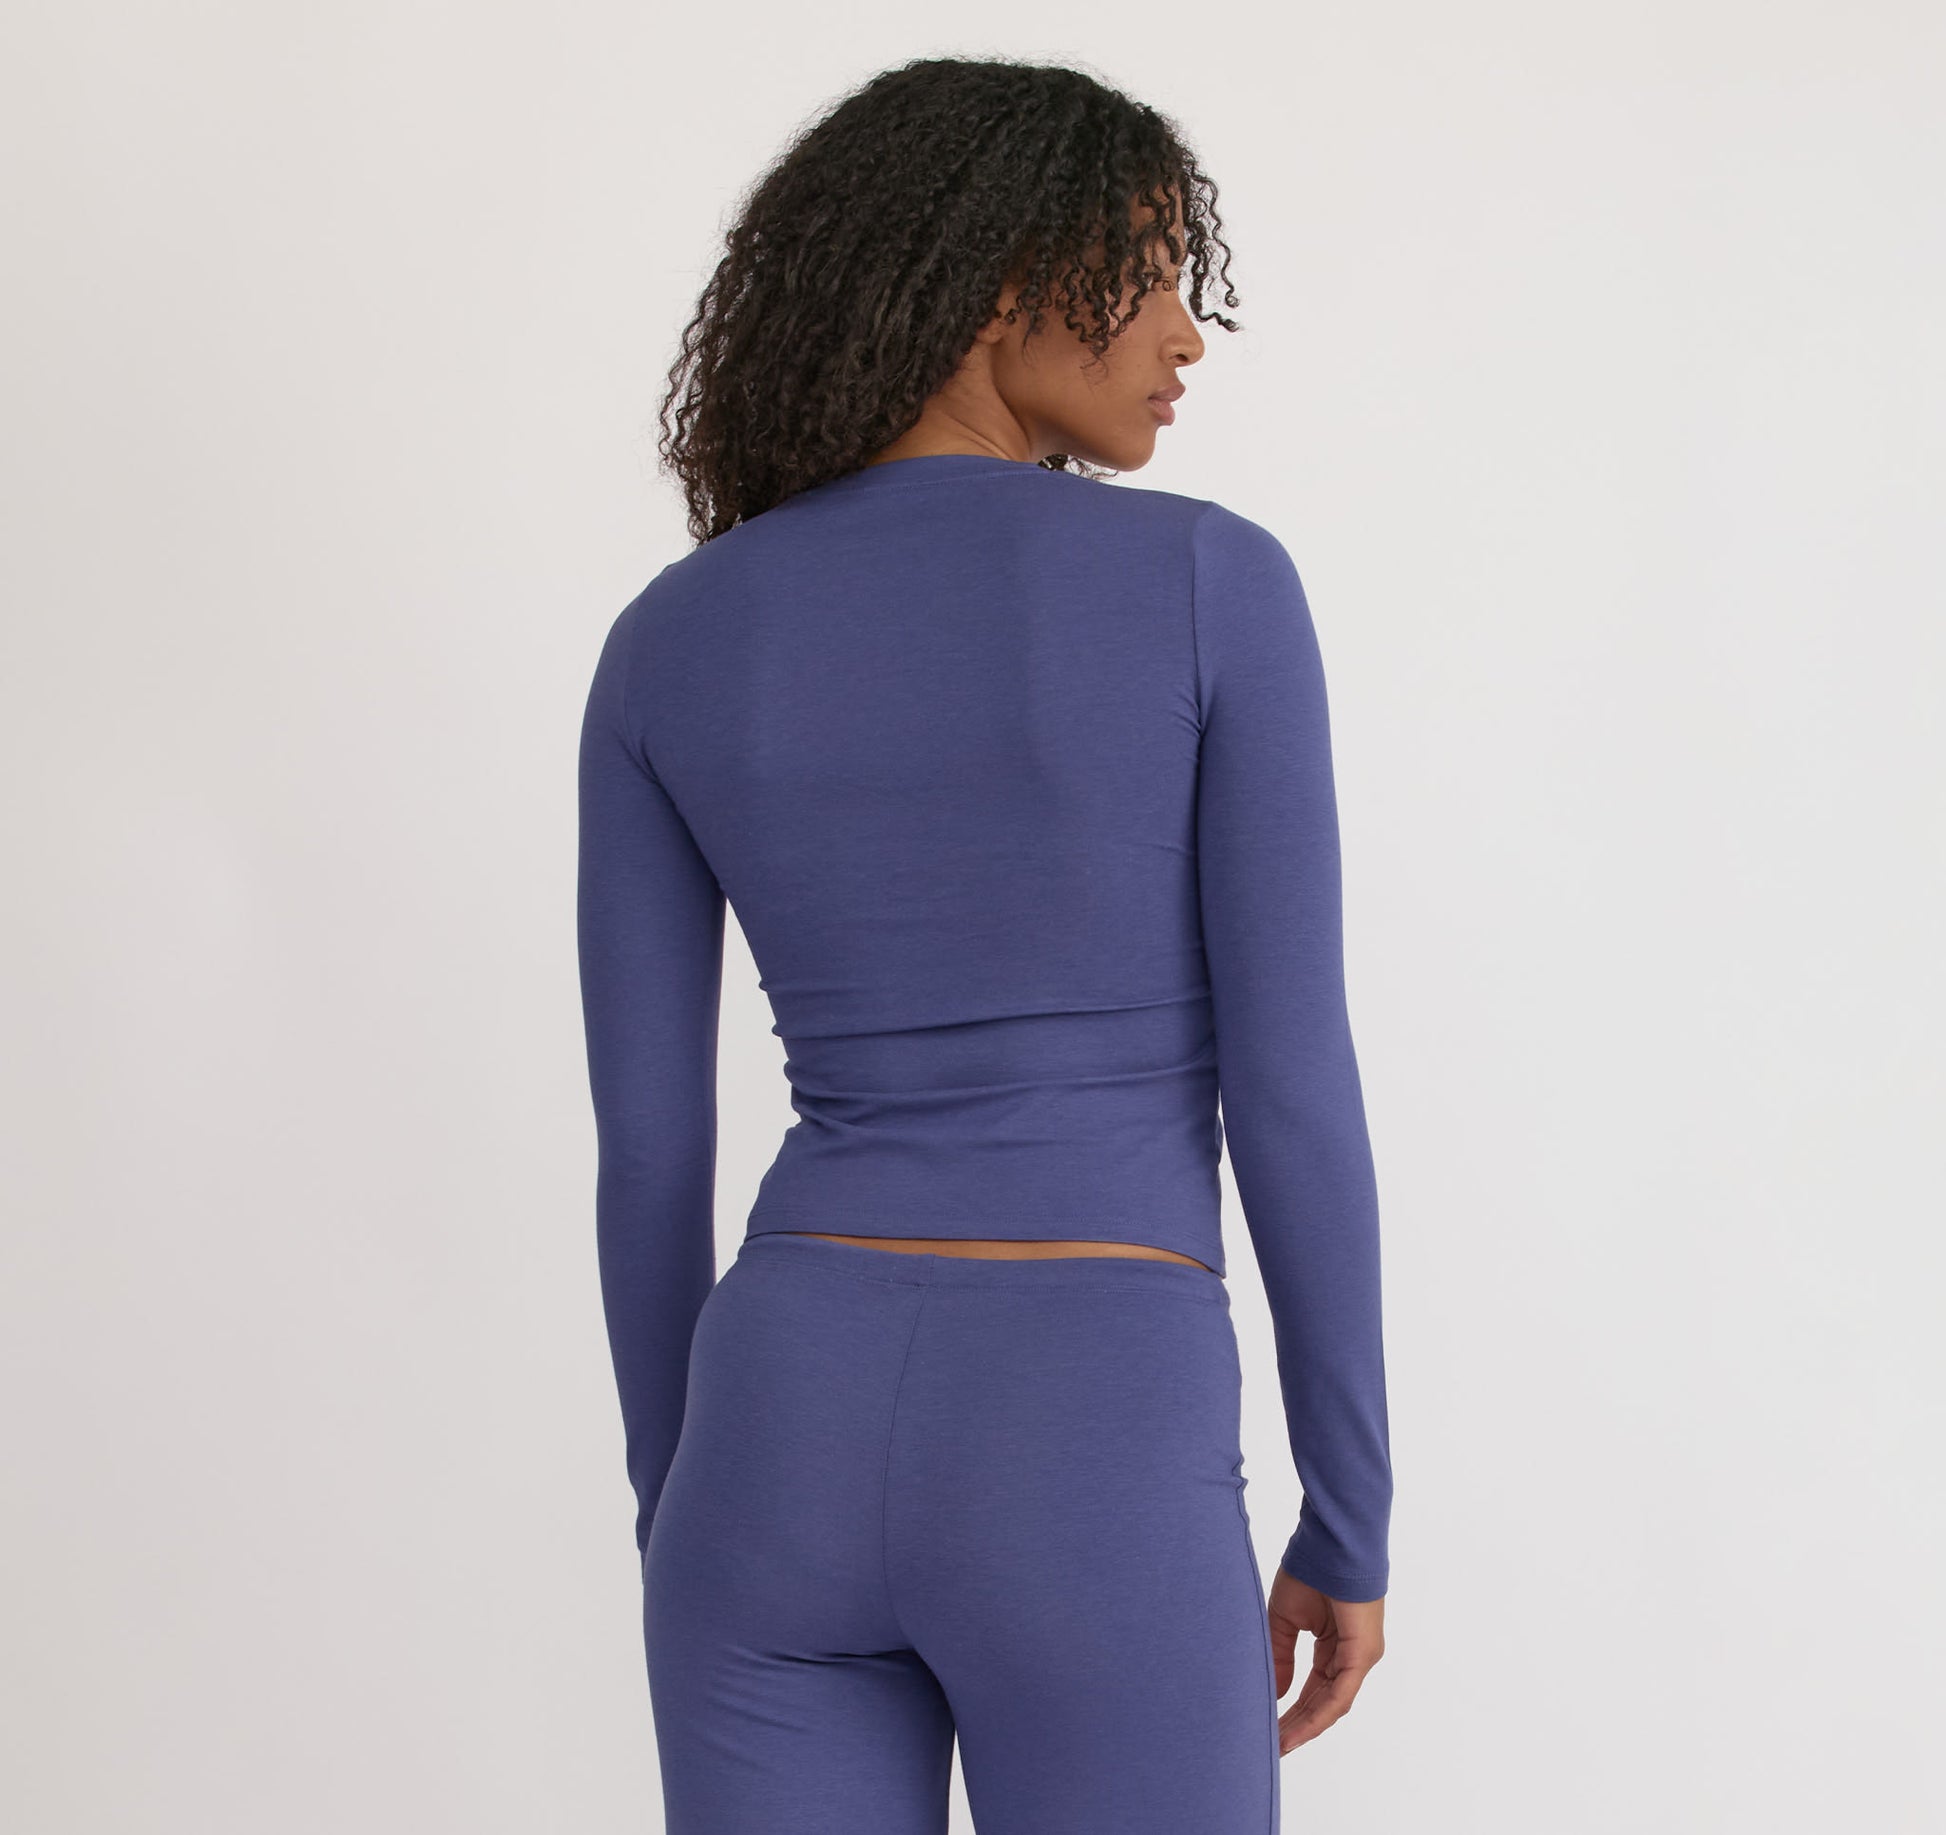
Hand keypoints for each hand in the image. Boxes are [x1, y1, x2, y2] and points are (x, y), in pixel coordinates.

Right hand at [1266, 1566, 1385, 1750]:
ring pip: (1333, 1703)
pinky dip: (1318, 1714)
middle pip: (1323, 1702)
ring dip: (1306, 1726)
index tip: (1270, 1728)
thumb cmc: (1310, 1571)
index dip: (1293, 1711)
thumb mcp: (1286, 1620)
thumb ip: (1281, 1655)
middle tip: (1271, 1745)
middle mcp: (1352, 1656)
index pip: (1315, 1689)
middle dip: (1297, 1725)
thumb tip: (1277, 1693)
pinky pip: (1340, 1693)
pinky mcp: (1363, 1653)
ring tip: (1280, 1744)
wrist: (1328, 1543)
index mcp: (1336, 1646)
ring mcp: (1361, 1657)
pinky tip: (1297, 1729)